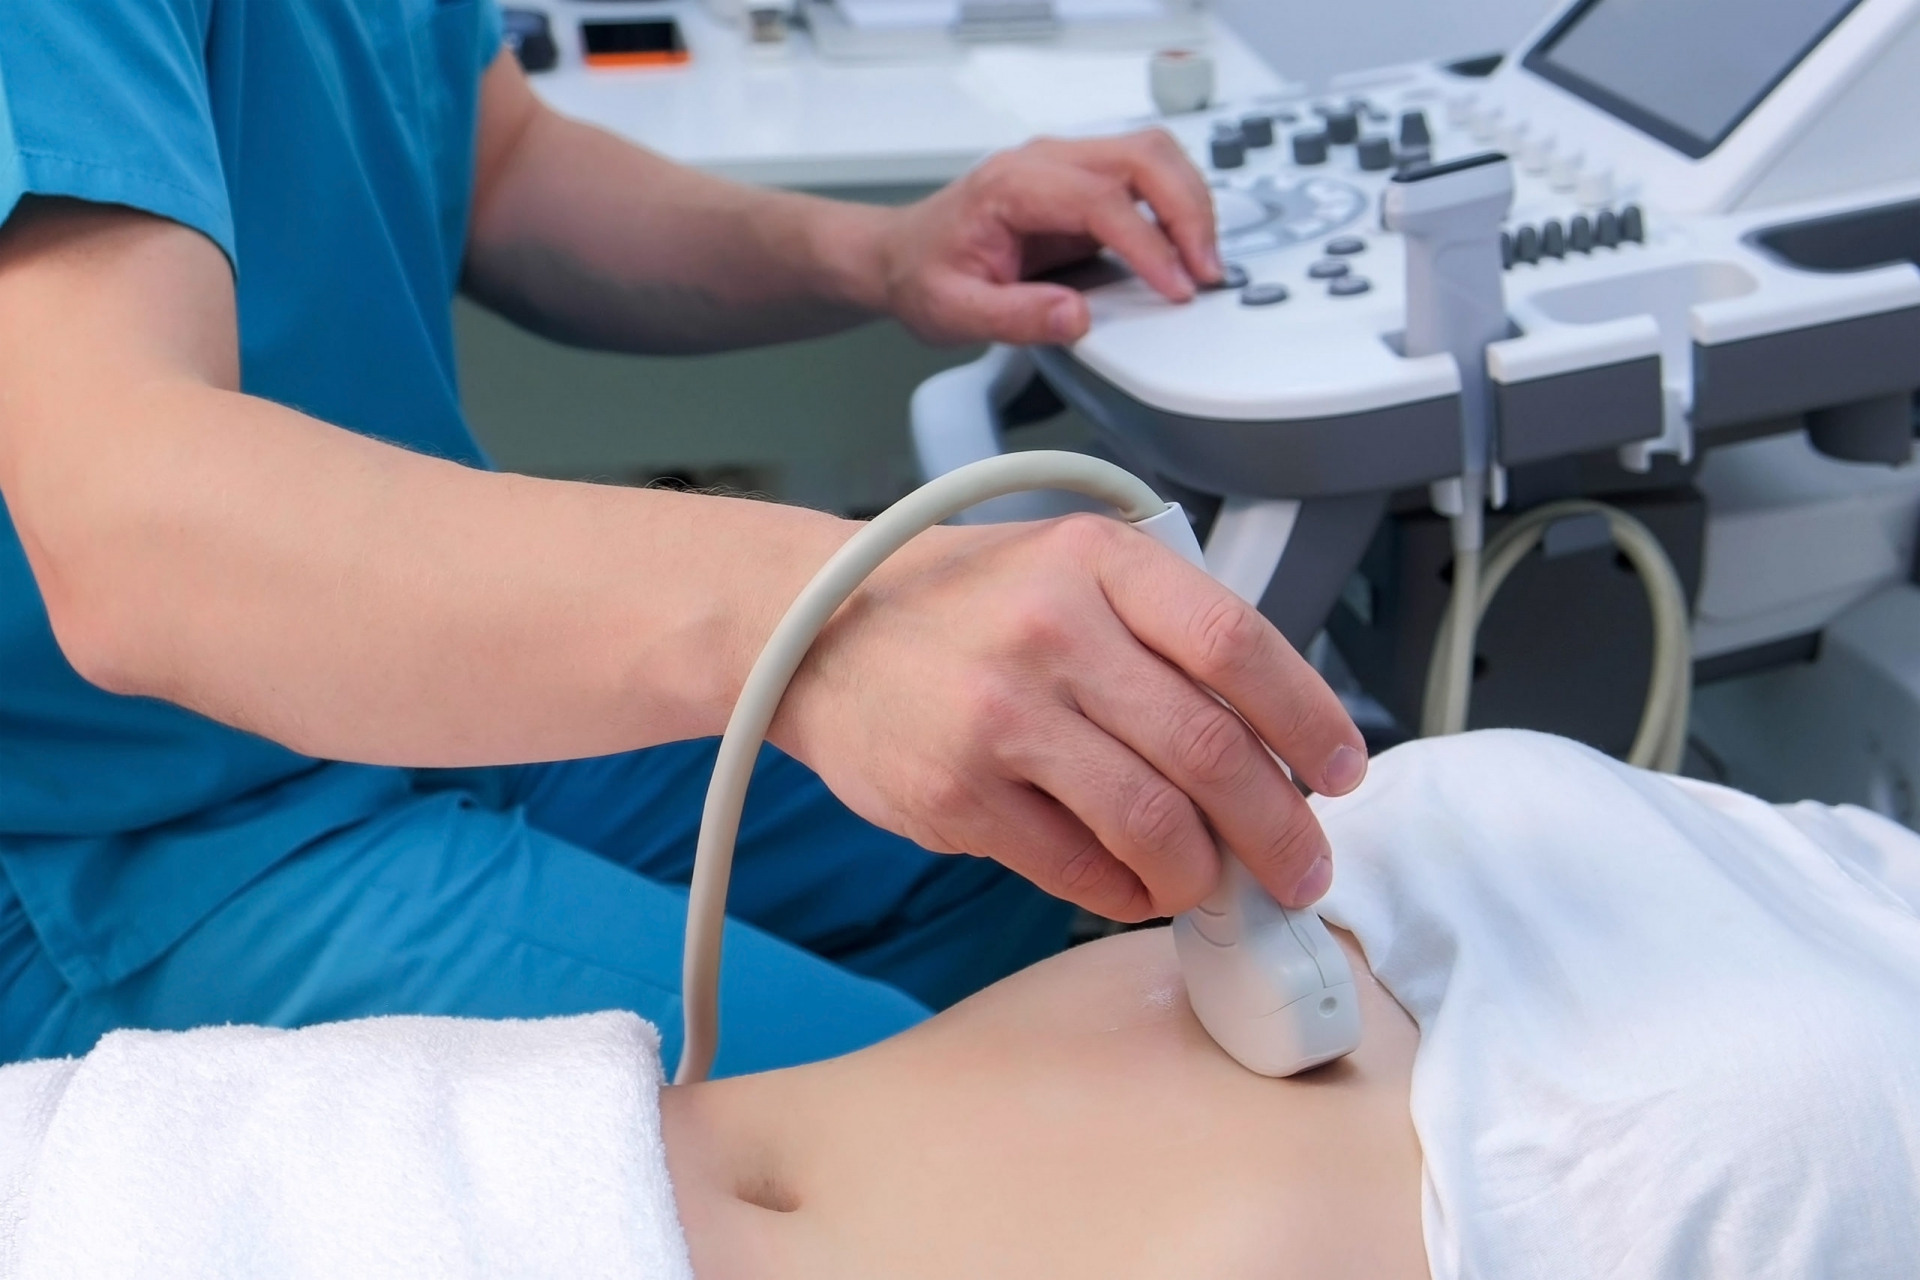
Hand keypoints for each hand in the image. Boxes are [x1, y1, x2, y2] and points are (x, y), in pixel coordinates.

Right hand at [770, 515, 1368, 921]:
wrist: (810, 626)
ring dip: (1204, 873)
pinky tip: (1137, 887)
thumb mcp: (1064, 569)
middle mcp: (1050, 629)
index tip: (1340, 771)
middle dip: (1278, 828)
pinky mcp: (957, 794)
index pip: (1237, 643)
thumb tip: (1269, 744)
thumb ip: (1159, 632)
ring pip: (1152, 823)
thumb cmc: (957, 604)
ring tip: (1216, 884)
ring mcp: (1000, 716)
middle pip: (1210, 750)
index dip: (1309, 719)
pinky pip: (1077, 868)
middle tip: (1302, 868)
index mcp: (1095, 562)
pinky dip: (1126, 893)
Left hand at [873, 131, 1221, 345]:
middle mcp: (1045, 161)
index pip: (1101, 199)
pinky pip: (1148, 173)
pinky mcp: (1085, 182)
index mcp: (1012, 184)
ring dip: (1191, 203)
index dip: (1148, 244)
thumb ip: (1013, 318)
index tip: (1175, 287)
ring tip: (1204, 262)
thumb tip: (1075, 318)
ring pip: (1154, 154)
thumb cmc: (923, 276)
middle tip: (1206, 272)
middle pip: (1142, 156)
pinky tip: (1186, 247)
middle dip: (1187, 212)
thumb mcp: (953, 312)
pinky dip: (1178, 204)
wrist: (902, 255)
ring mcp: (1068, 165)